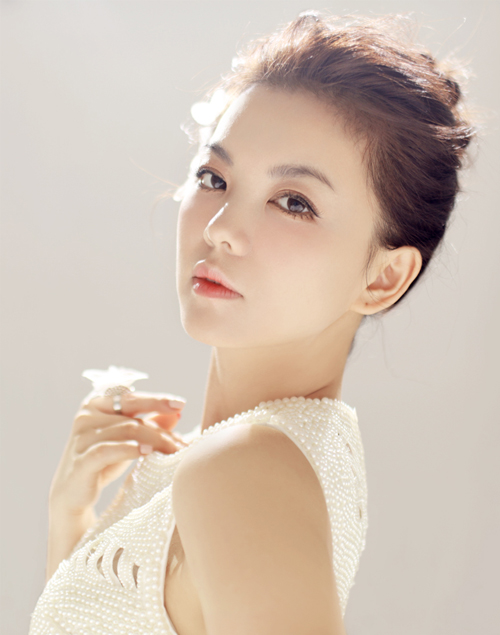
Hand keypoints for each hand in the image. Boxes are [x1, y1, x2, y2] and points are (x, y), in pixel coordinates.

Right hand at [49, 390, 186, 516]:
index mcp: (96, 404)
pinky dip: (130, 449)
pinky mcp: (81, 460)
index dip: (156, 399)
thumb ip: (149, 423)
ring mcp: (81, 438)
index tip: (180, 404)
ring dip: (154, 441)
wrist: (74, 494)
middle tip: (183, 443)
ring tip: (173, 451)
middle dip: (162, 431)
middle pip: (133, 418)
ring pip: (126, 432)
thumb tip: (177, 413)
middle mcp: (86, 416)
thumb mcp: (128, 439)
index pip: (131, 398)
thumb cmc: (104, 460)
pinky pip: (108, 450)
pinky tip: (147, 452)